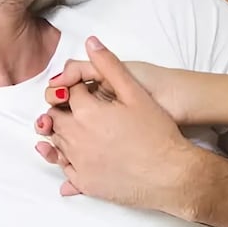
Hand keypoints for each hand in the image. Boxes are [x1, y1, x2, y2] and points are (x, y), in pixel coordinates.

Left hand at [34, 36, 197, 214]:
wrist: (172, 174)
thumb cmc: (157, 132)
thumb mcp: (134, 91)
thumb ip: (109, 64)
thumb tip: (91, 42)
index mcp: (86, 112)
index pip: (67, 92)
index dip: (76, 89)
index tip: (87, 91)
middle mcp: (76, 138)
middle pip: (55, 117)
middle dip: (64, 110)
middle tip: (83, 110)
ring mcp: (79, 163)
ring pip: (56, 143)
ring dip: (64, 133)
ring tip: (81, 129)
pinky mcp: (86, 184)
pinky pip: (65, 169)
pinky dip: (66, 160)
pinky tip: (77, 155)